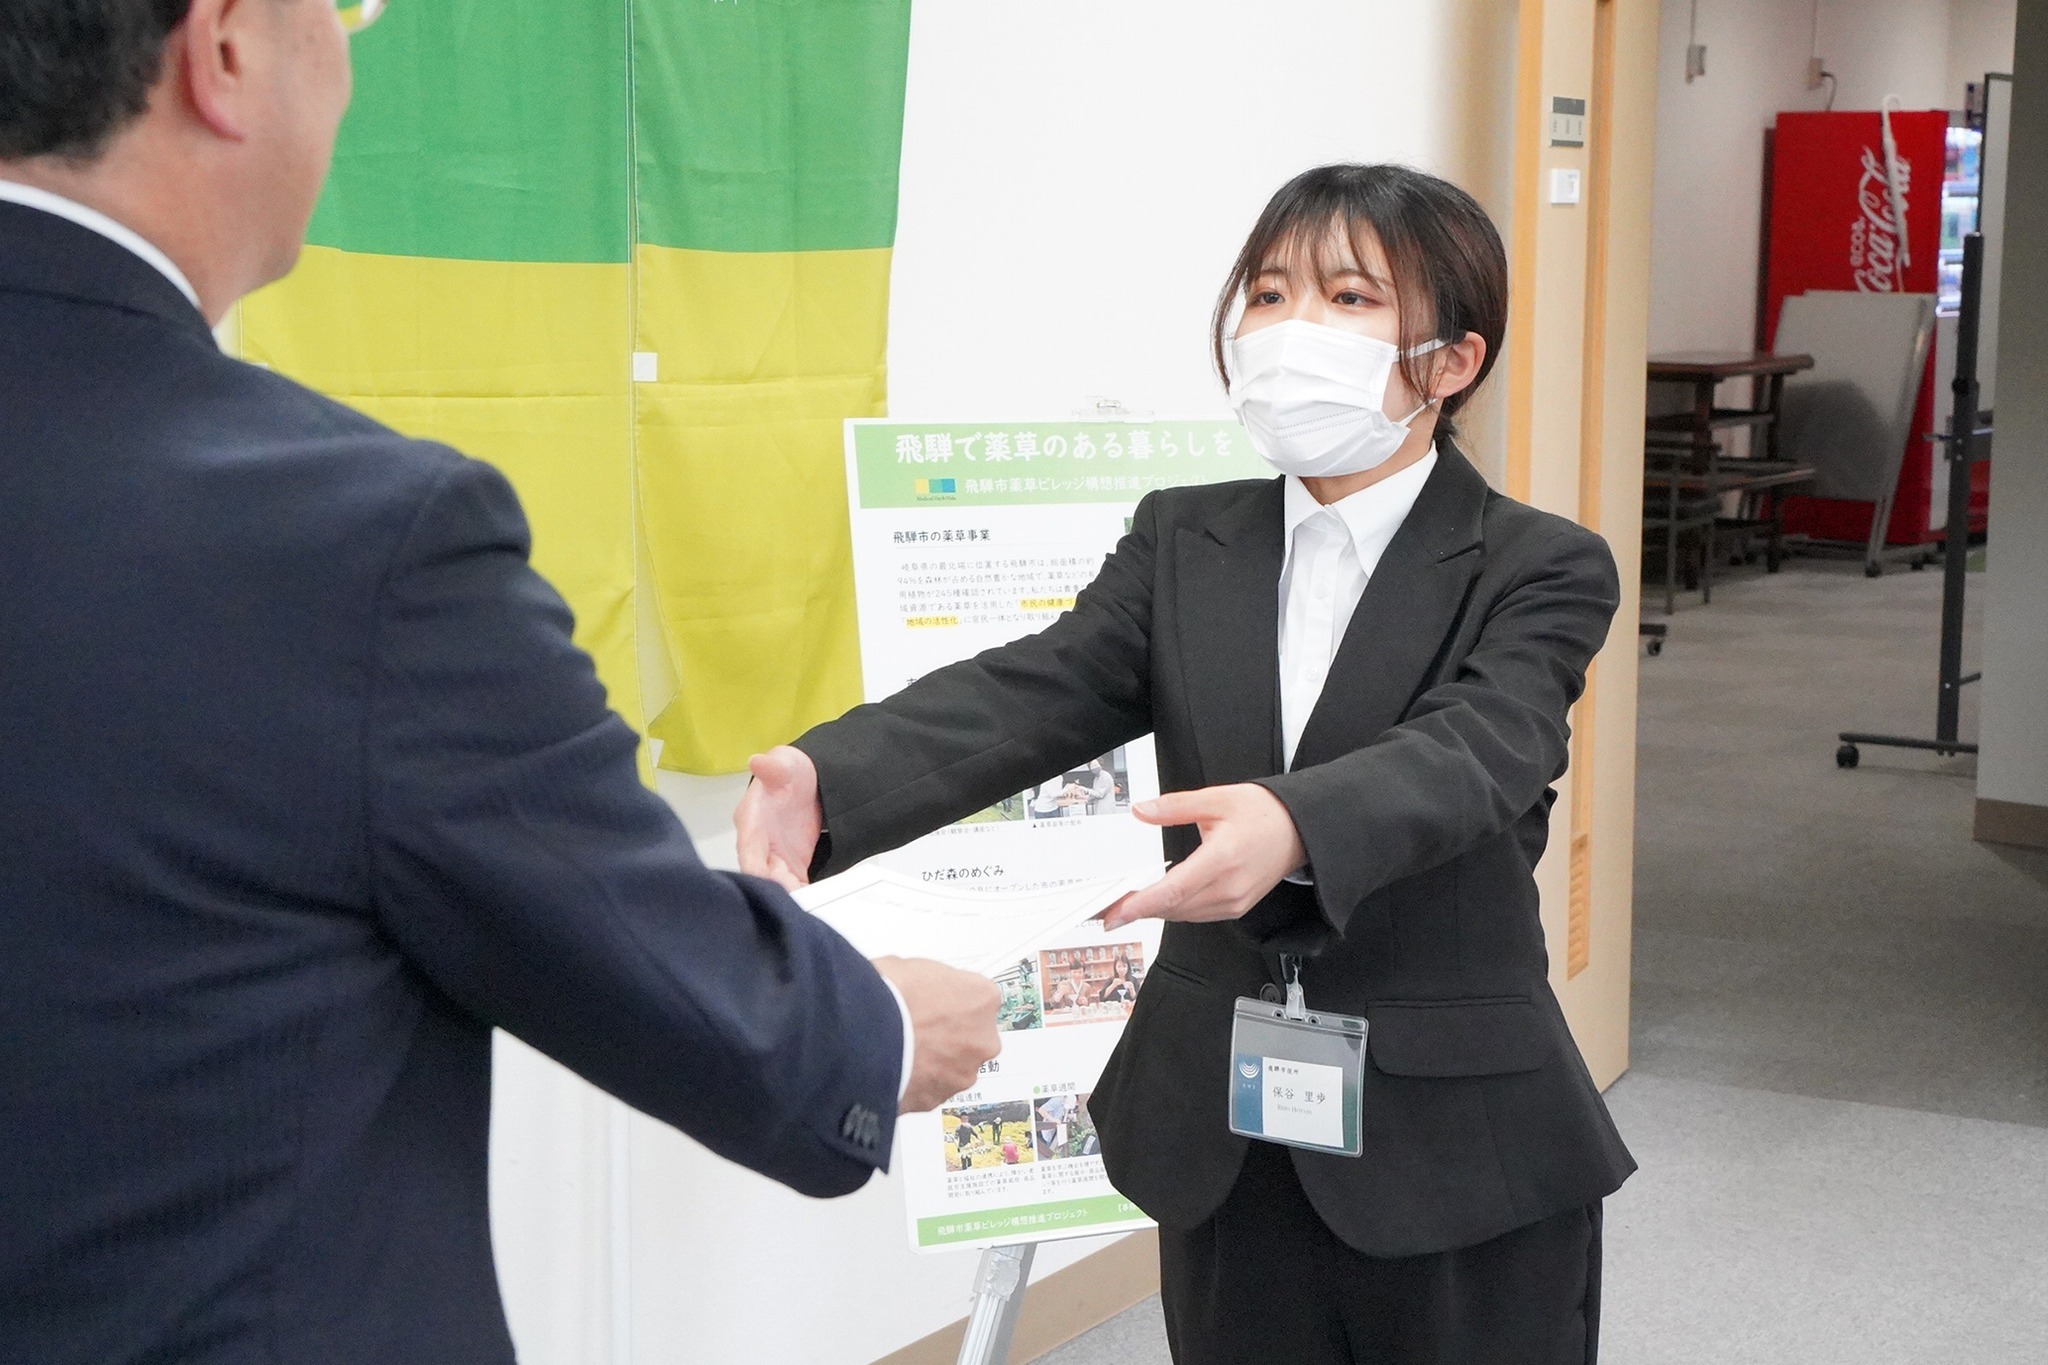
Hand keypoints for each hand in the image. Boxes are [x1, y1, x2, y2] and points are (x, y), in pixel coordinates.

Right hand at [736, 745, 821, 889]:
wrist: (808, 781)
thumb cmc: (788, 773)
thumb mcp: (784, 764)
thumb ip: (772, 767)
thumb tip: (758, 761)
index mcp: (751, 822)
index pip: (748, 852)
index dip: (756, 870)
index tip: (771, 881)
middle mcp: (759, 844)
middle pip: (761, 875)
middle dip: (777, 889)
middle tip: (798, 897)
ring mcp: (775, 856)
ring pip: (777, 884)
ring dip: (790, 895)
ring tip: (809, 902)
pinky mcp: (791, 864)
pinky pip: (793, 884)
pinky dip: (802, 893)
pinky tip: (815, 900)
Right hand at [874, 957, 1002, 1111]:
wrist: (860, 1037)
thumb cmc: (886, 997)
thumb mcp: (909, 966)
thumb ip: (928, 981)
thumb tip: (916, 984)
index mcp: (982, 998)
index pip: (977, 997)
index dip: (951, 999)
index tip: (935, 1001)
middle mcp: (983, 1040)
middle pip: (971, 1036)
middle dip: (948, 1034)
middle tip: (917, 1026)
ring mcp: (962, 1074)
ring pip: (953, 1066)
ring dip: (934, 1060)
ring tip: (900, 1049)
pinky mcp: (937, 1100)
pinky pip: (930, 1088)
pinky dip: (917, 1081)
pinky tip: (894, 1067)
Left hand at [1099, 784, 1305, 930]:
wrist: (1300, 830)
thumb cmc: (1265, 814)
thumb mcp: (1217, 798)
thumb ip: (1174, 806)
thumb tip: (1142, 811)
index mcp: (1223, 859)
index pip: (1173, 890)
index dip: (1140, 904)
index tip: (1114, 912)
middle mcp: (1229, 888)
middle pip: (1173, 908)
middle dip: (1136, 910)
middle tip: (1104, 909)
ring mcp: (1234, 902)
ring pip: (1183, 915)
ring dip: (1153, 912)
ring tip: (1122, 907)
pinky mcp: (1236, 908)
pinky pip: (1196, 915)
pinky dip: (1173, 910)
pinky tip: (1157, 902)